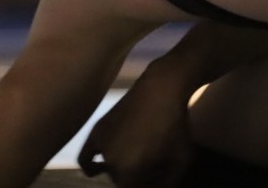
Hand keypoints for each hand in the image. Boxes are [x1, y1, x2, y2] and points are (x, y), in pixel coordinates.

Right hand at [78, 71, 195, 186]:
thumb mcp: (181, 160)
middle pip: (122, 181)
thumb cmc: (175, 126)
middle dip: (136, 178)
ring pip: (110, 169)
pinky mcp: (97, 132)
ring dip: (121, 169)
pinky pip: (86, 157)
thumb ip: (168, 183)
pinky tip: (96, 169)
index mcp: (130, 174)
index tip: (156, 176)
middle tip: (151, 164)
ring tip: (137, 159)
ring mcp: (102, 147)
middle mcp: (111, 163)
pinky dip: (90, 166)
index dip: (147, 184)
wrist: (160, 89)